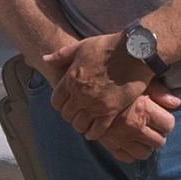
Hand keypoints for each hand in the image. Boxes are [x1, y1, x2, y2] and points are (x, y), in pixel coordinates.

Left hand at [49, 31, 168, 140]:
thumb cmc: (108, 46)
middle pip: (67, 115)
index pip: (56, 101)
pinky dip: (93, 133)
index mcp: (71, 78)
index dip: (60, 103)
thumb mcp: (82, 46)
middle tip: (77, 112)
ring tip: (85, 121)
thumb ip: (62, 55)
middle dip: (70, 114)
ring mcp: (96, 104)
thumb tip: (45, 60)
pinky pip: (97, 131)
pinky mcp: (111, 111)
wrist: (135, 52)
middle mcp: (81, 94)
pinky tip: (94, 131)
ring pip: (80, 125)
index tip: (66, 102)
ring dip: (81, 124)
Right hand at [96, 87, 179, 161]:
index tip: (161, 116)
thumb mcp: (139, 80)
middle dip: (157, 134)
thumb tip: (176, 102)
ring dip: (145, 145)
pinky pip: (127, 158)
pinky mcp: (109, 144)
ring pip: (145, 153)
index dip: (166, 120)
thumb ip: (159, 91)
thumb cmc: (117, 79)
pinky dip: (130, 151)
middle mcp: (134, 126)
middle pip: (159, 141)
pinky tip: (129, 139)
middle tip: (151, 125)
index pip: (168, 125)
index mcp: (144, 109)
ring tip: (141, 133)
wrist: (87, 85)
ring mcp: (121, 137)